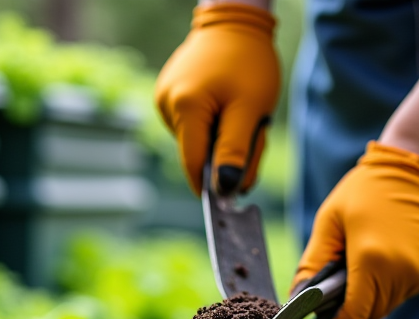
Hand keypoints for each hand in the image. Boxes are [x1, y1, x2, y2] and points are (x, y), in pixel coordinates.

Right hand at [154, 3, 279, 194]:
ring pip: (195, 140)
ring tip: (240, 113)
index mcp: (185, 108)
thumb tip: (224, 190)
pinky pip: (192, 124)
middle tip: (254, 138)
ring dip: (220, 138)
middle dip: (225, 156)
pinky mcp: (167, 94)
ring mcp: (164, 99)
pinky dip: (212, 124)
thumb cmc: (249, 63)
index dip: (211, 185)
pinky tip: (225, 105)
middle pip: (196, 154)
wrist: (235, 22)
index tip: (232, 197)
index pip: (193, 164)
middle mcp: (167, 106)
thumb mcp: (251, 110)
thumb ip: (236, 152)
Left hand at [295, 142, 418, 318]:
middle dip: (348, 312)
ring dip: (369, 298)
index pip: (353, 316)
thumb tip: (298, 296)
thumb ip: (312, 263)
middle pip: (368, 315)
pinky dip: (388, 286)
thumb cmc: (366, 191)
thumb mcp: (329, 221)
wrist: (416, 169)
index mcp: (371, 260)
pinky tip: (382, 260)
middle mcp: (400, 272)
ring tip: (359, 267)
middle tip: (333, 295)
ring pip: (386, 306)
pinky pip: (402, 293)